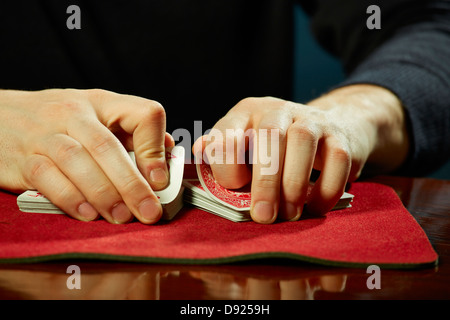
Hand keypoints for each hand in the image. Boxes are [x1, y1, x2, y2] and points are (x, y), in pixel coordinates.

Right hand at [0, 88, 173, 223]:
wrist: (1, 116)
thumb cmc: (59, 120)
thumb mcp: (97, 114)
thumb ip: (132, 132)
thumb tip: (167, 152)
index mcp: (102, 103)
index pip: (142, 114)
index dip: (155, 148)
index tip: (161, 180)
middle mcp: (74, 114)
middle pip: (107, 147)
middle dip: (132, 184)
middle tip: (149, 211)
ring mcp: (45, 134)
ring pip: (77, 161)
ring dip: (103, 194)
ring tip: (121, 217)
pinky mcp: (22, 158)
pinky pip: (46, 177)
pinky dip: (69, 198)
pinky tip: (88, 214)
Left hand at [194, 85, 408, 222]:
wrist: (326, 129)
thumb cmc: (275, 147)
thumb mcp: (244, 144)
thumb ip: (222, 152)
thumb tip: (199, 151)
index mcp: (245, 113)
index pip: (228, 133)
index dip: (227, 164)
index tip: (235, 189)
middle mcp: (277, 110)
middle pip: (268, 136)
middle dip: (265, 181)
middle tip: (264, 216)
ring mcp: (311, 120)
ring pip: (302, 140)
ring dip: (294, 183)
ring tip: (290, 214)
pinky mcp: (339, 136)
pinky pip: (336, 158)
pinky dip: (326, 188)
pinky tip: (315, 206)